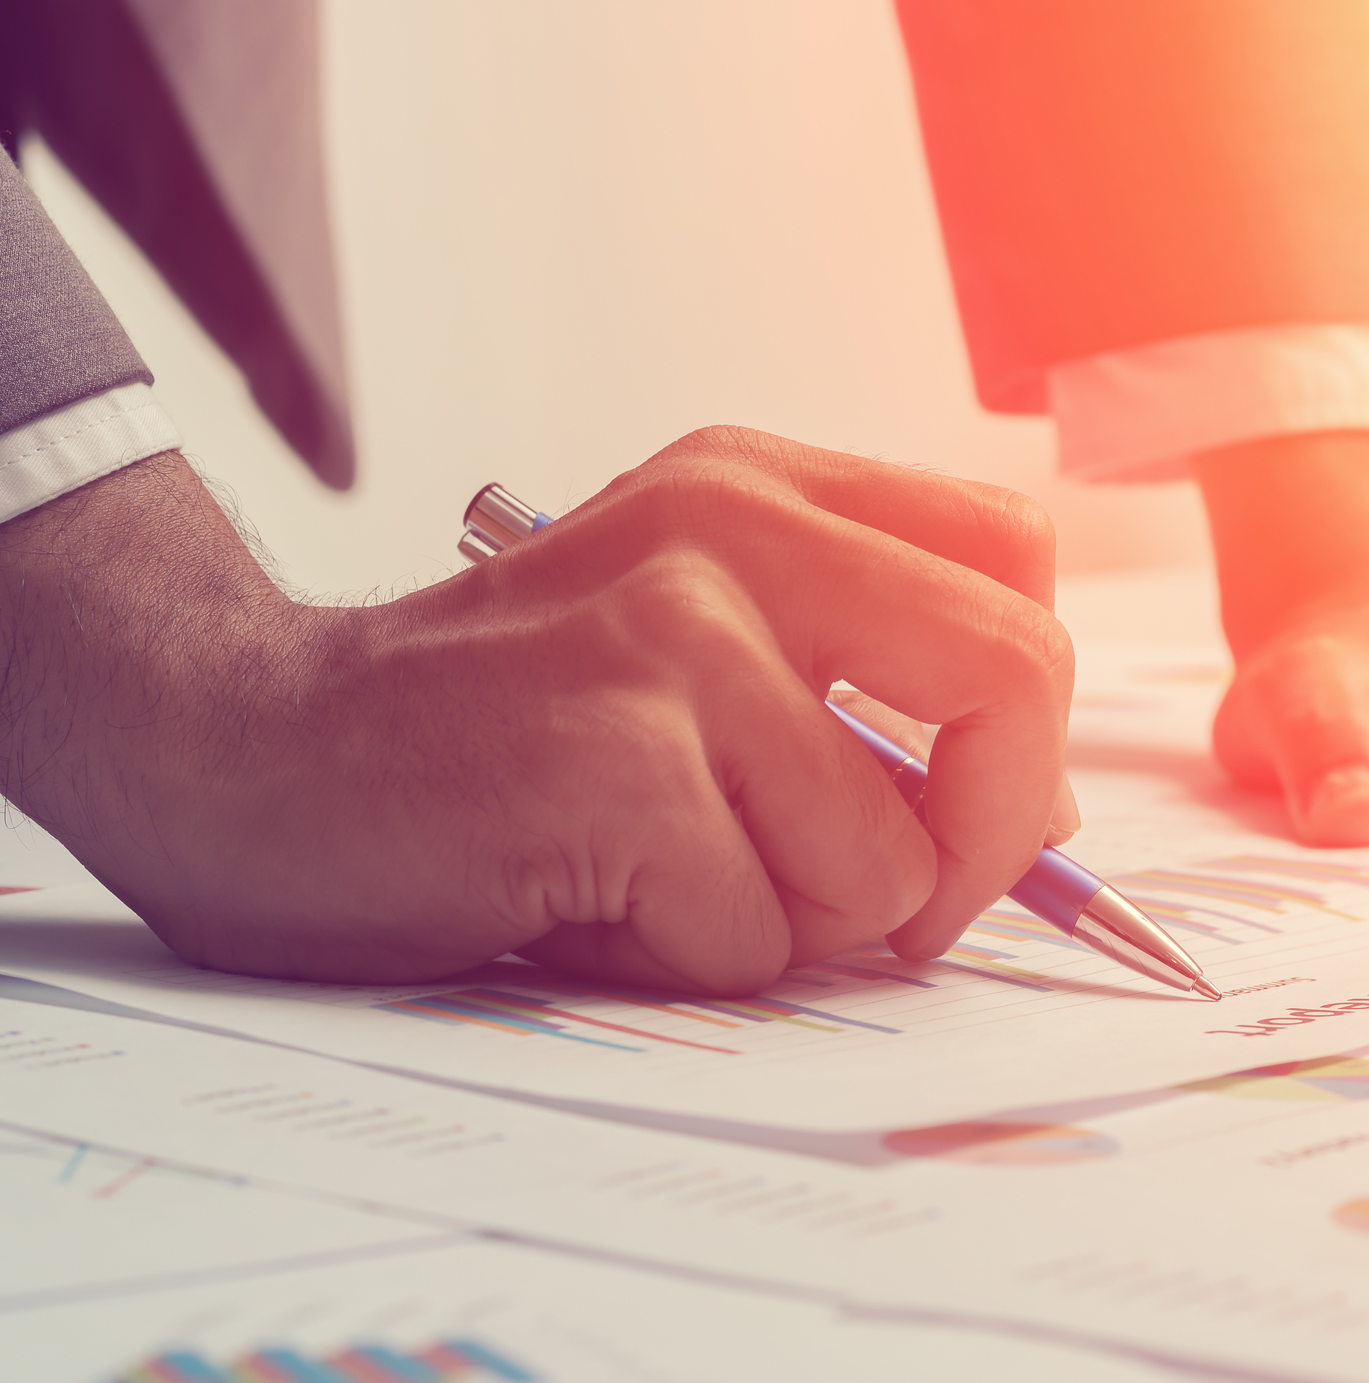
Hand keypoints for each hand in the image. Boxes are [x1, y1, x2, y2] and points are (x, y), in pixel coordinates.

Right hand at [0, 431, 1072, 990]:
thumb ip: (867, 692)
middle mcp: (730, 529)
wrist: (251, 753)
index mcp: (762, 487)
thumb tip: (1040, 807)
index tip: (953, 804)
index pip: (1015, 560)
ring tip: (657, 877)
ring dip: (788, 921)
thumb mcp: (697, 648)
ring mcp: (670, 635)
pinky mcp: (613, 758)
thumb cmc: (499, 728)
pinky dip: (686, 959)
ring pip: (887, 855)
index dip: (1021, 714)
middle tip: (883, 904)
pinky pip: (758, 933)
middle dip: (982, 838)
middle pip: (1017, 674)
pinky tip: (587, 903)